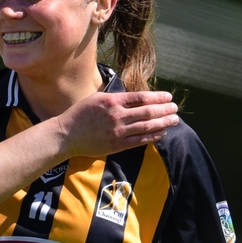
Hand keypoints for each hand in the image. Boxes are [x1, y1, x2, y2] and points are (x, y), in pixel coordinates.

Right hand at [56, 91, 178, 157]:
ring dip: (163, 122)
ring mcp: (118, 131)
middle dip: (165, 109)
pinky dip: (153, 136)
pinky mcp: (117, 145)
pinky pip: (140, 140)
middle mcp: (117, 115)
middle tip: (175, 108)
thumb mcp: (96, 99)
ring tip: (174, 120)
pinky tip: (162, 132)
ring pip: (147, 126)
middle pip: (148, 111)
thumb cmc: (79, 115)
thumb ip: (115, 98)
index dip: (158, 97)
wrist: (65, 135)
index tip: (168, 97)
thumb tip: (134, 98)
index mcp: (112, 101)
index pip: (142, 97)